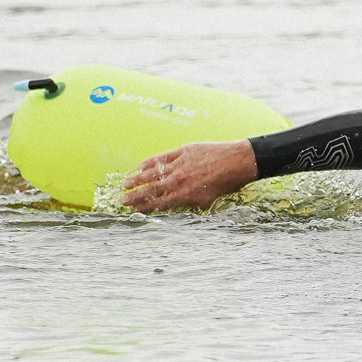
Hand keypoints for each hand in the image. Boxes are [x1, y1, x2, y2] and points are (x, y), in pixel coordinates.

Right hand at [122, 139, 256, 211]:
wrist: (239, 162)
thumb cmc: (227, 183)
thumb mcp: (208, 200)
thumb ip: (188, 202)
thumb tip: (174, 206)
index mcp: (185, 195)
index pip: (159, 203)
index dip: (144, 207)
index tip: (133, 210)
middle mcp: (179, 180)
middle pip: (151, 189)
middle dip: (135, 196)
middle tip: (123, 199)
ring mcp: (180, 164)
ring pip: (153, 173)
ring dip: (137, 179)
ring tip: (125, 183)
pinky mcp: (183, 151)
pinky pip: (162, 157)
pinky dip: (150, 161)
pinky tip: (142, 165)